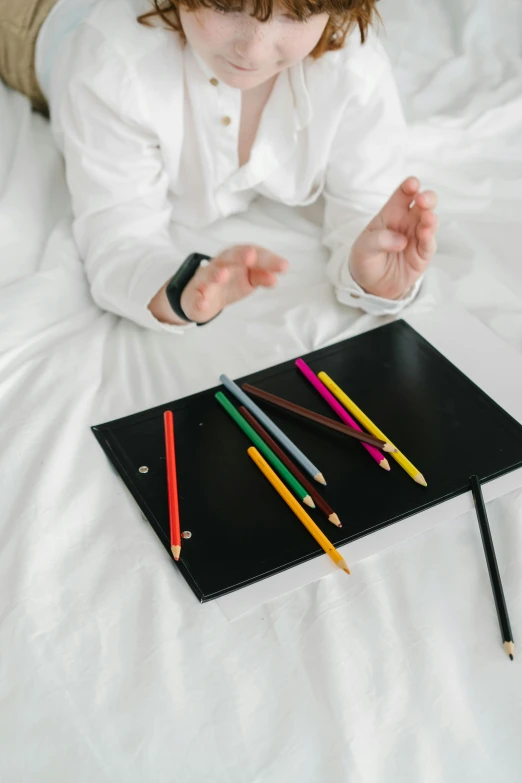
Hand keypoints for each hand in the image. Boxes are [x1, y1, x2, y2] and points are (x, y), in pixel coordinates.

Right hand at [149, 245, 288, 324]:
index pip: (252, 253)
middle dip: (239, 255)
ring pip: (209, 274)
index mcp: (236, 258)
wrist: (201, 297)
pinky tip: (203, 304)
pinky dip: (199, 300)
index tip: (283, 266)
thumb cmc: (229, 283)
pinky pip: (196, 297)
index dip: (267, 258)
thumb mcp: (249, 279)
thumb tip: (275, 278)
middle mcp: (220, 265)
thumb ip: (261, 276)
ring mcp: (205, 280)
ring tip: (222, 276)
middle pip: (229, 257)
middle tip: (251, 256)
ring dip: (215, 274)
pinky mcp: (194, 296)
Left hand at [349, 177, 437, 299]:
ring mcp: (417, 237)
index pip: (403, 194)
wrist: (370, 285)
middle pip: (423, 203)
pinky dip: (429, 238)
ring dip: (430, 217)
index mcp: (392, 213)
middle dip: (427, 198)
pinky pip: (429, 244)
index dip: (409, 186)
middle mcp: (408, 222)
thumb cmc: (366, 258)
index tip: (412, 184)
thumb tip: (402, 240)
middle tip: (422, 200)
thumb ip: (379, 239)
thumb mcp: (363, 247)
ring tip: (427, 217)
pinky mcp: (423, 254)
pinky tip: (426, 233)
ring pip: (430, 221)